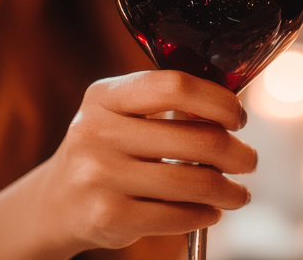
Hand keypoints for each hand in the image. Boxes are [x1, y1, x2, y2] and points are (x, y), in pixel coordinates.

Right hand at [25, 70, 256, 255]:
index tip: (238, 118)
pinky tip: (210, 211)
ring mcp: (99, 175)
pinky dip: (204, 215)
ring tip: (237, 193)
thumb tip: (231, 113)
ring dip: (229, 190)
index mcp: (104, 96)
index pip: (175, 86)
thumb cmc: (105, 153)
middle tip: (247, 161)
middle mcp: (96, 131)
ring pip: (193, 181)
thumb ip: (164, 106)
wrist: (54, 205)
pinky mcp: (107, 216)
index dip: (219, 101)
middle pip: (197, 137)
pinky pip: (177, 215)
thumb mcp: (119, 116)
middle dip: (237, 153)